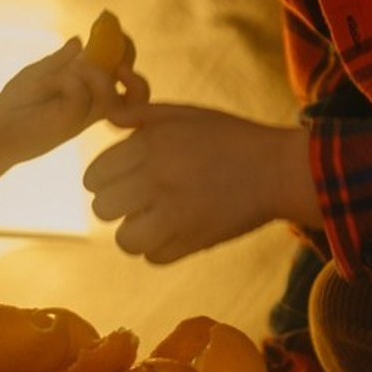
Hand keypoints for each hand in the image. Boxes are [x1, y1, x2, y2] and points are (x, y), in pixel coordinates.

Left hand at [0, 37, 149, 197]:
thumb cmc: (17, 104)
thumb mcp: (42, 73)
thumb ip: (63, 59)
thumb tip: (81, 39)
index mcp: (91, 90)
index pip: (123, 70)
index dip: (125, 50)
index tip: (112, 29)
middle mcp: (95, 104)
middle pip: (136, 87)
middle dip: (126, 60)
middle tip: (105, 50)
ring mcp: (85, 116)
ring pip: (111, 91)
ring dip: (92, 72)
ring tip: (66, 71)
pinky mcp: (70, 124)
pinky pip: (82, 96)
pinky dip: (69, 81)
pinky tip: (52, 82)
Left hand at [83, 103, 317, 263]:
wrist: (277, 169)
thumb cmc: (231, 137)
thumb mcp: (186, 114)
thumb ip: (143, 115)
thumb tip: (109, 120)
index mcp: (151, 145)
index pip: (94, 175)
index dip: (103, 178)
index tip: (119, 179)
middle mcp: (156, 179)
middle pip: (102, 208)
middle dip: (115, 204)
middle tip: (135, 199)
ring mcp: (174, 214)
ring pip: (124, 239)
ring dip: (134, 231)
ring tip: (151, 219)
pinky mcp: (193, 242)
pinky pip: (154, 257)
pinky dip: (159, 249)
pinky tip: (173, 231)